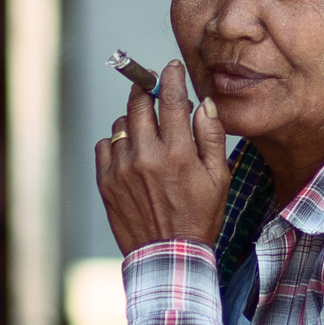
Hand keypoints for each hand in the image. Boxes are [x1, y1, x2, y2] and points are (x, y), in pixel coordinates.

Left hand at [96, 61, 229, 255]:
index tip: (171, 69)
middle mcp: (146, 156)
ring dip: (133, 121)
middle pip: (139, 104)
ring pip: (121, 124)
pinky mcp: (106, 181)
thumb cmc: (199, 217)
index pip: (171, 100)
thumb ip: (211, 137)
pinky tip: (131, 155)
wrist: (168, 255)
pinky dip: (117, 144)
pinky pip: (105, 146)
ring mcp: (122, 169)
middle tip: (152, 88)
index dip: (171, 78)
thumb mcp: (218, 178)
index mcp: (177, 153)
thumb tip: (204, 105)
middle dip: (146, 90)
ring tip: (146, 133)